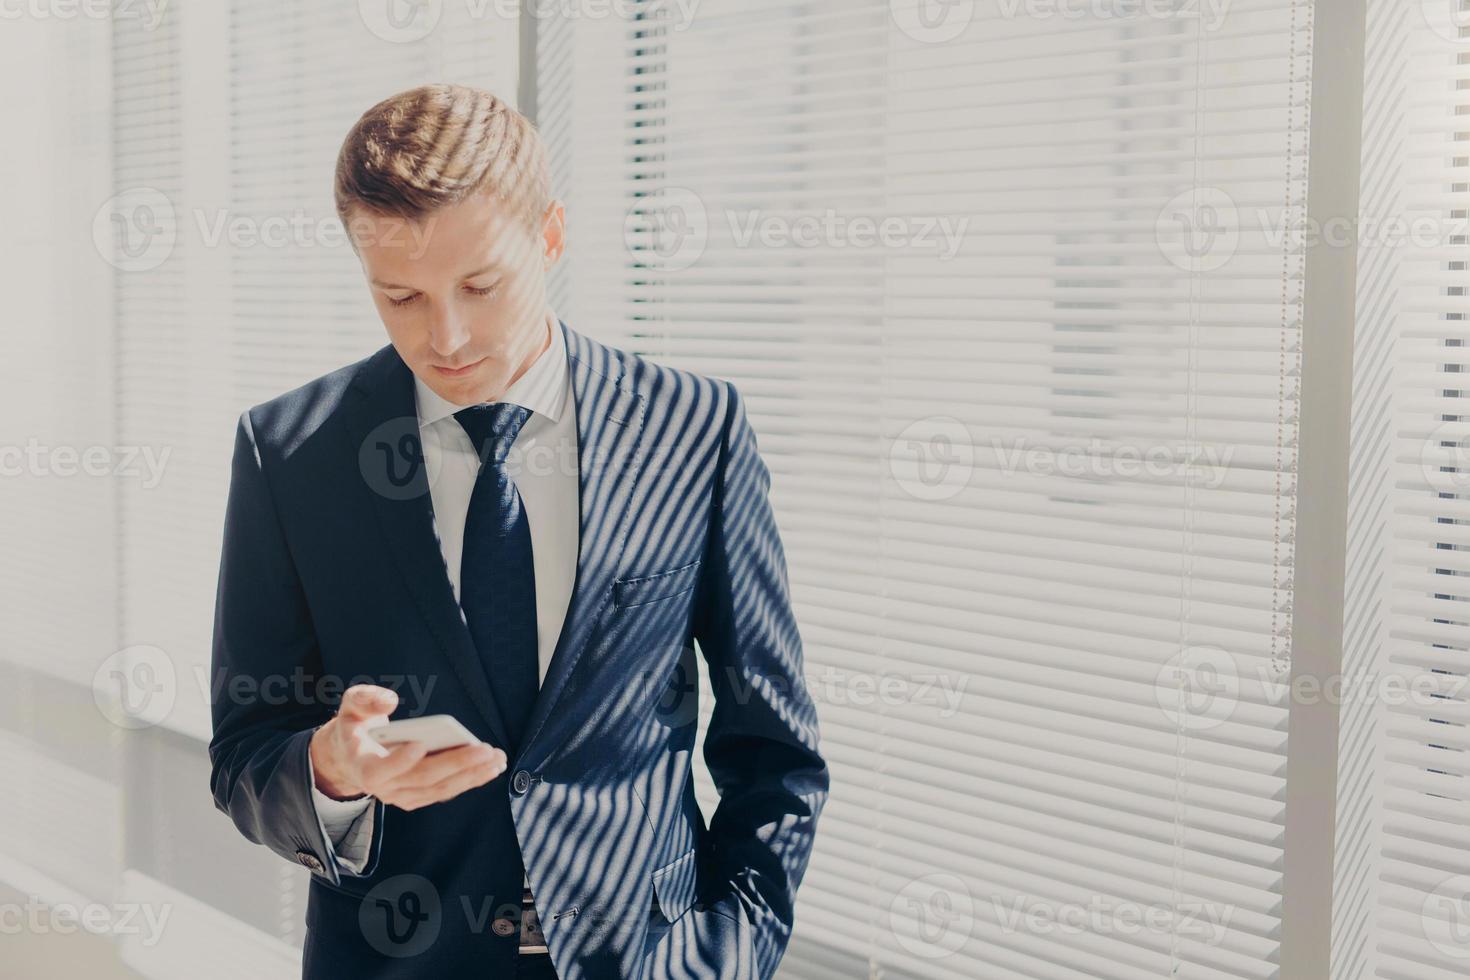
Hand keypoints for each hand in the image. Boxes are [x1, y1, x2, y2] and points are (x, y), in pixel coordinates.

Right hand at [309, 684, 506, 810]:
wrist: (352, 756)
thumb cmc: (356, 728)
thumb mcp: (351, 707)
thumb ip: (365, 699)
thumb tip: (389, 700)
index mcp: (363, 766)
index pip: (379, 770)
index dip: (399, 761)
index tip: (419, 745)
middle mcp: (384, 788)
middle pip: (422, 779)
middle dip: (456, 764)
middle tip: (485, 750)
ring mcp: (402, 796)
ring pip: (439, 789)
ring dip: (471, 776)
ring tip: (497, 760)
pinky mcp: (418, 797)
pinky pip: (446, 791)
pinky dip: (469, 780)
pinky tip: (490, 767)